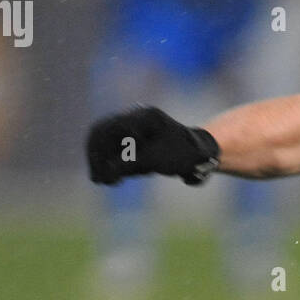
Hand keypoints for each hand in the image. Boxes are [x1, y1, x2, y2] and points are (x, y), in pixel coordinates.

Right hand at [86, 106, 219, 186]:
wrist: (202, 155)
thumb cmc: (181, 154)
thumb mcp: (153, 160)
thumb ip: (128, 163)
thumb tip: (104, 173)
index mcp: (141, 117)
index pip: (106, 130)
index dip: (98, 153)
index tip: (102, 175)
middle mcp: (134, 118)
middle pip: (102, 135)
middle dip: (98, 157)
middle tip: (97, 179)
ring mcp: (135, 129)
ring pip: (108, 144)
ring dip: (104, 162)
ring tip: (105, 181)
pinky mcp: (137, 141)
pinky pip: (117, 150)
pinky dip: (114, 164)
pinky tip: (113, 179)